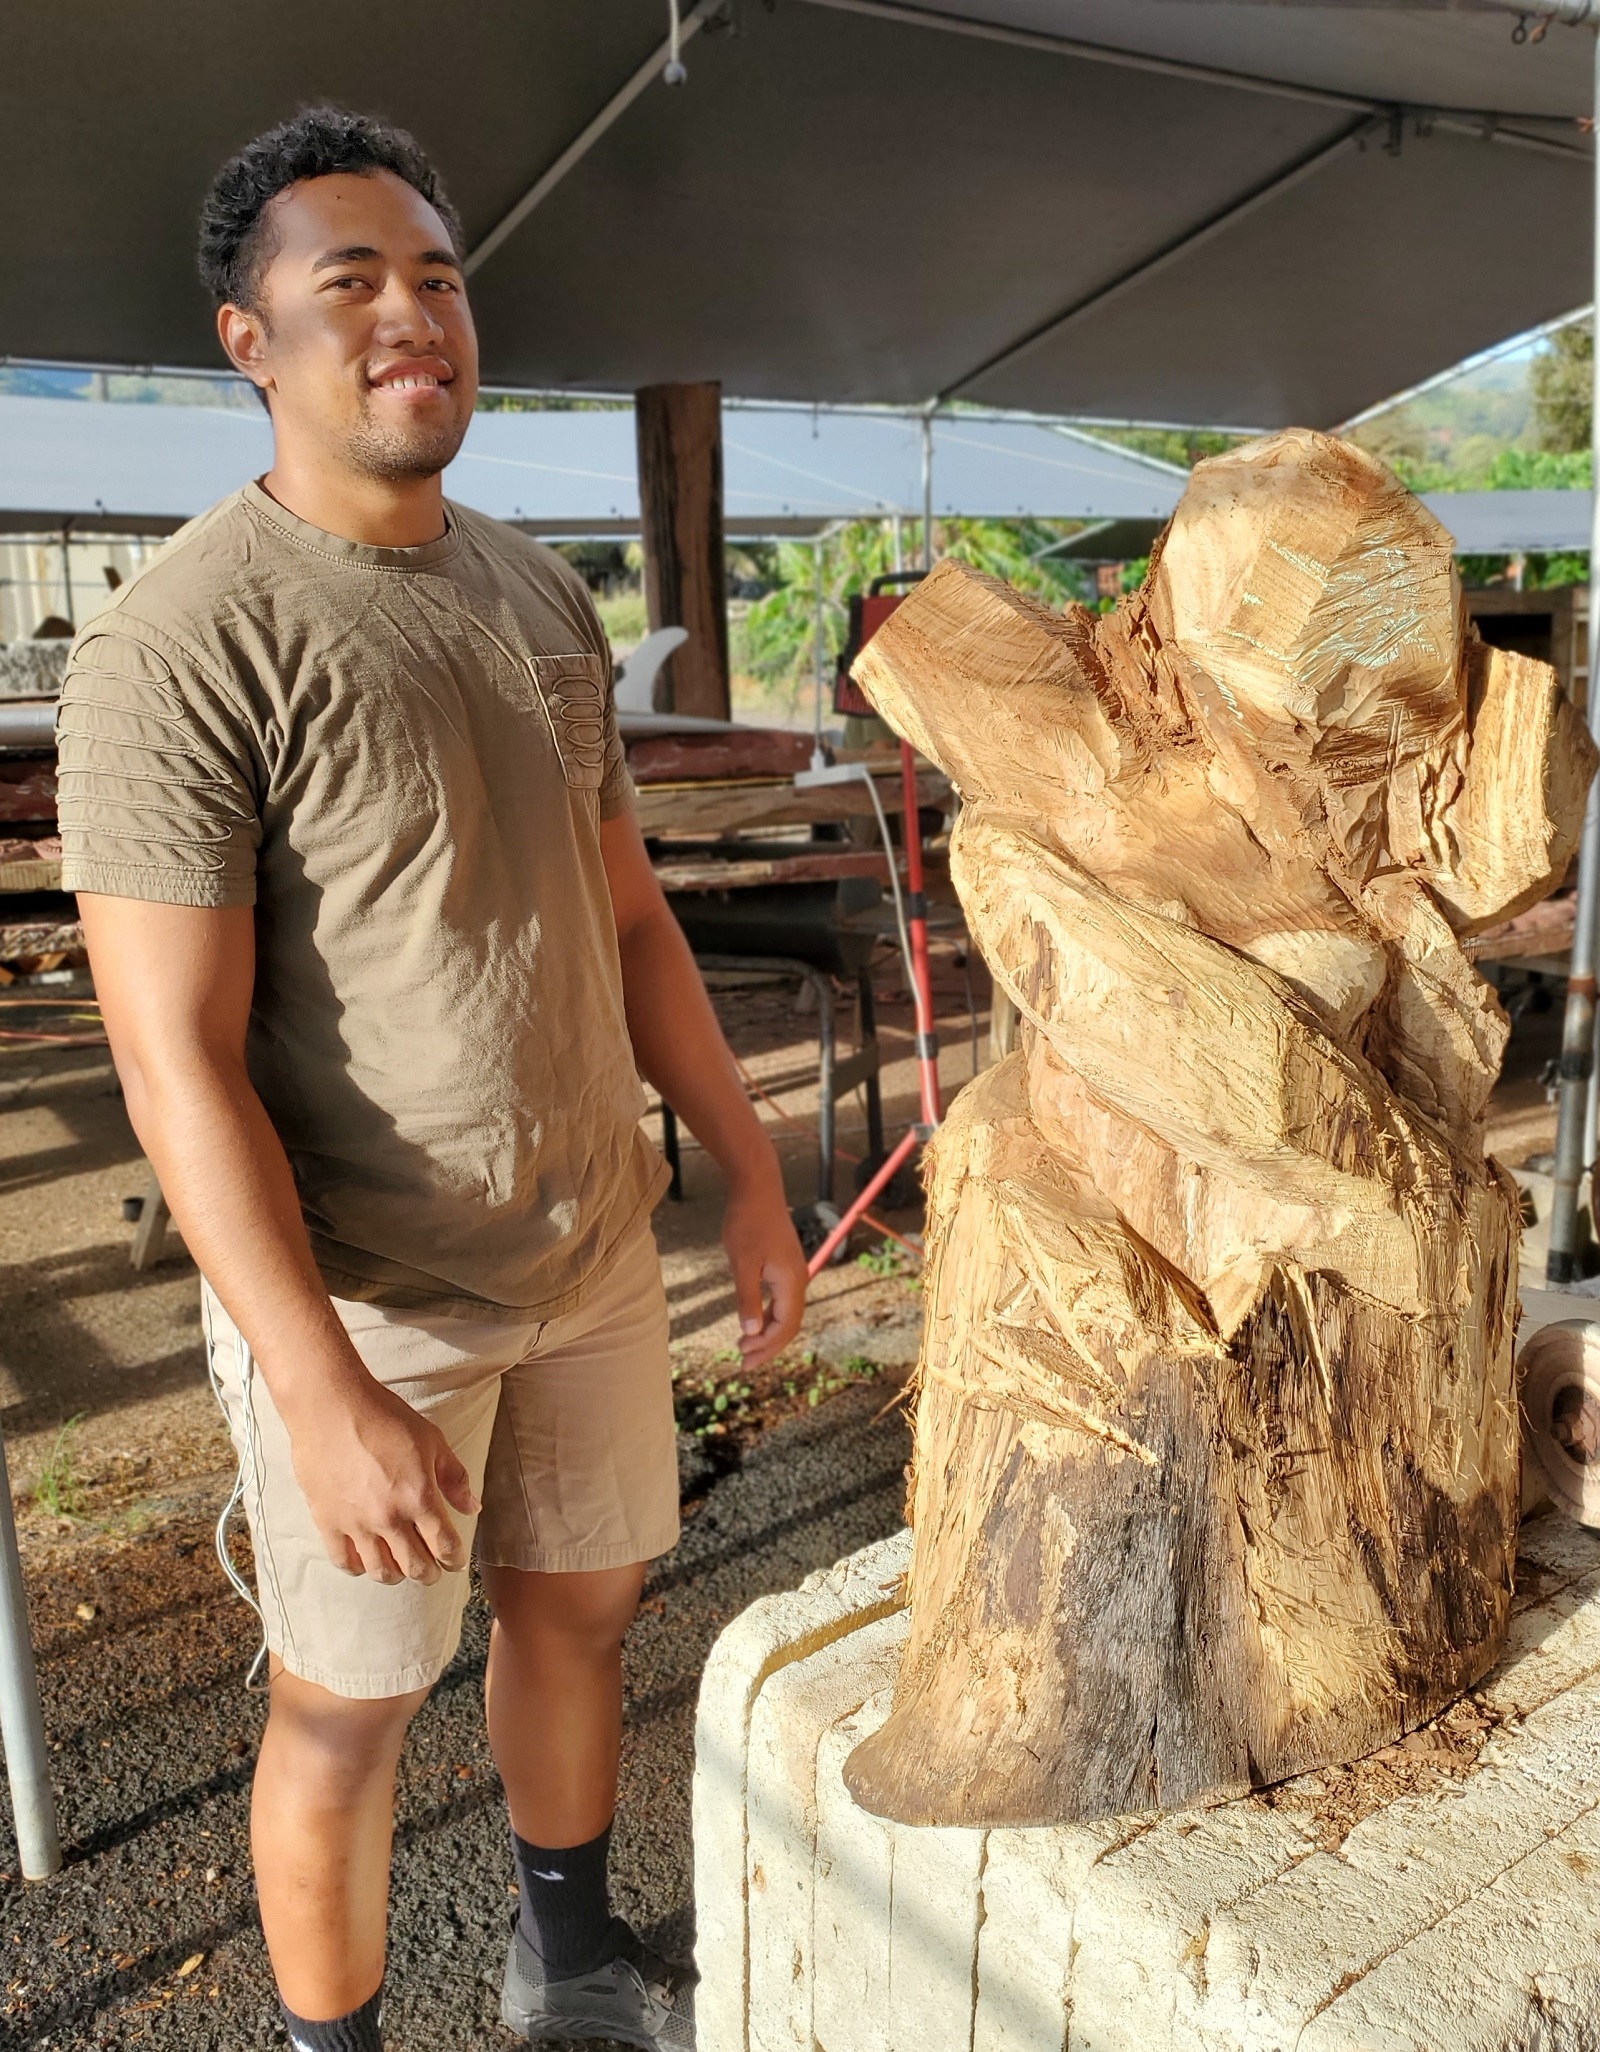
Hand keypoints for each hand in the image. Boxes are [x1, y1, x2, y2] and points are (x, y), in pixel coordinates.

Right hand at [290, 1381, 479, 1584]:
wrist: (331, 1406)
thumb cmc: (383, 1417)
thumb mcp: (432, 1440)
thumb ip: (454, 1478)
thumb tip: (472, 1508)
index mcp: (419, 1497)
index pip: (444, 1546)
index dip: (454, 1559)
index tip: (455, 1561)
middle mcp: (389, 1517)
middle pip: (415, 1567)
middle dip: (430, 1573)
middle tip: (433, 1570)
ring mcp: (356, 1523)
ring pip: (380, 1571)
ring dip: (396, 1575)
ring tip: (401, 1568)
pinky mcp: (327, 1521)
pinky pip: (344, 1561)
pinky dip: (358, 1568)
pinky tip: (366, 1560)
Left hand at [723, 1172, 807, 1369]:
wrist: (757, 1188)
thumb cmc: (747, 1222)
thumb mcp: (742, 1263)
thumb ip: (748, 1298)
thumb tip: (750, 1332)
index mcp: (791, 1281)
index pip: (786, 1325)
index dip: (767, 1345)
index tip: (743, 1356)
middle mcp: (798, 1279)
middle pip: (790, 1324)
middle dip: (769, 1346)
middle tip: (745, 1364)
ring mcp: (793, 1272)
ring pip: (786, 1313)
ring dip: (768, 1333)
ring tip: (746, 1348)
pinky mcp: (784, 1265)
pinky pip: (781, 1300)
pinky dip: (768, 1316)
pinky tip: (753, 1322)